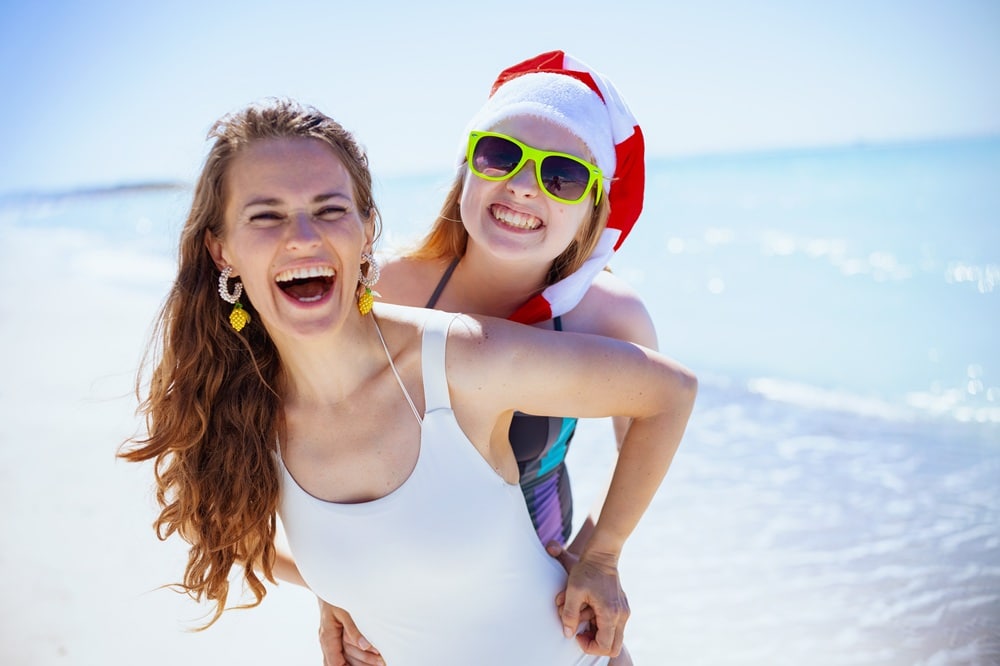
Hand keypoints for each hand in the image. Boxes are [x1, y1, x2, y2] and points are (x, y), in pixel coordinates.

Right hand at [318, 599, 383, 665]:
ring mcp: (329, 640)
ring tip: (378, 661)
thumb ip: (353, 629)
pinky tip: (365, 659)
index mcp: (327, 636)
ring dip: (357, 663)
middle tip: (379, 664)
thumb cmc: (335, 595)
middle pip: (338, 664)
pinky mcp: (334, 636)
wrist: (327, 585)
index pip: (335, 663)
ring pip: (340, 660)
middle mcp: (327, 641)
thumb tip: (364, 645)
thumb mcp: (345, 611)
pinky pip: (341, 653)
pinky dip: (352, 658)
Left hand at [547, 542, 628, 657]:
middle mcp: (621, 615)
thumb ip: (569, 614)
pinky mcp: (622, 607)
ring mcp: (624, 611)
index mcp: (611, 613)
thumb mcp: (573, 590)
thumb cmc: (586, 571)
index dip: (589, 645)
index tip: (577, 634)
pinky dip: (601, 624)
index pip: (604, 646)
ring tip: (583, 617)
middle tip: (581, 632)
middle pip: (613, 647)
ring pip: (614, 637)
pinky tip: (589, 611)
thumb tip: (568, 634)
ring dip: (597, 632)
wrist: (601, 554)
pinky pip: (614, 626)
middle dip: (595, 644)